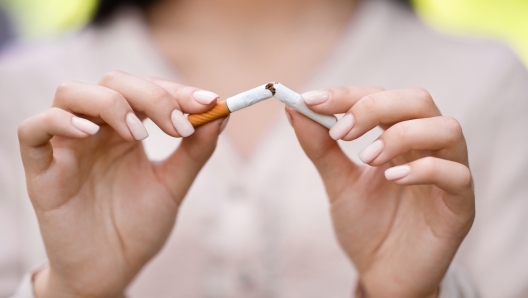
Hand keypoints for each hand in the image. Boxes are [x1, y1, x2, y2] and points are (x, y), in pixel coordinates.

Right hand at [18, 71, 226, 297]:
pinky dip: (59, 121)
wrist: (111, 270)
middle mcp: (96, 131)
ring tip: (138, 135)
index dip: (177, 91)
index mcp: (126, 130)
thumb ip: (195, 151)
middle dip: (152, 96)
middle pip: (114, 82)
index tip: (210, 102)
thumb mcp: (172, 186)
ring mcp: (67, 147)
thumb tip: (220, 114)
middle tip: (178, 126)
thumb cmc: (138, 227)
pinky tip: (89, 133)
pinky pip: (32, 130)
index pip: (148, 90)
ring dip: (111, 103)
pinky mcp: (41, 170)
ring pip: (71, 93)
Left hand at [287, 87, 474, 297]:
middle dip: (375, 107)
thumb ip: (320, 148)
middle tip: (342, 133)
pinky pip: (456, 174)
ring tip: (368, 159)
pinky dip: (424, 169)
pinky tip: (393, 179)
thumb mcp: (338, 183)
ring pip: (446, 128)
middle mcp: (426, 147)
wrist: (382, 274)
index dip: (347, 95)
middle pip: (417, 100)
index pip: (379, 96)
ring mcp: (447, 173)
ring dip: (402, 135)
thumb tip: (293, 109)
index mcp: (397, 137)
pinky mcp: (459, 205)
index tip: (312, 101)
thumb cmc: (366, 226)